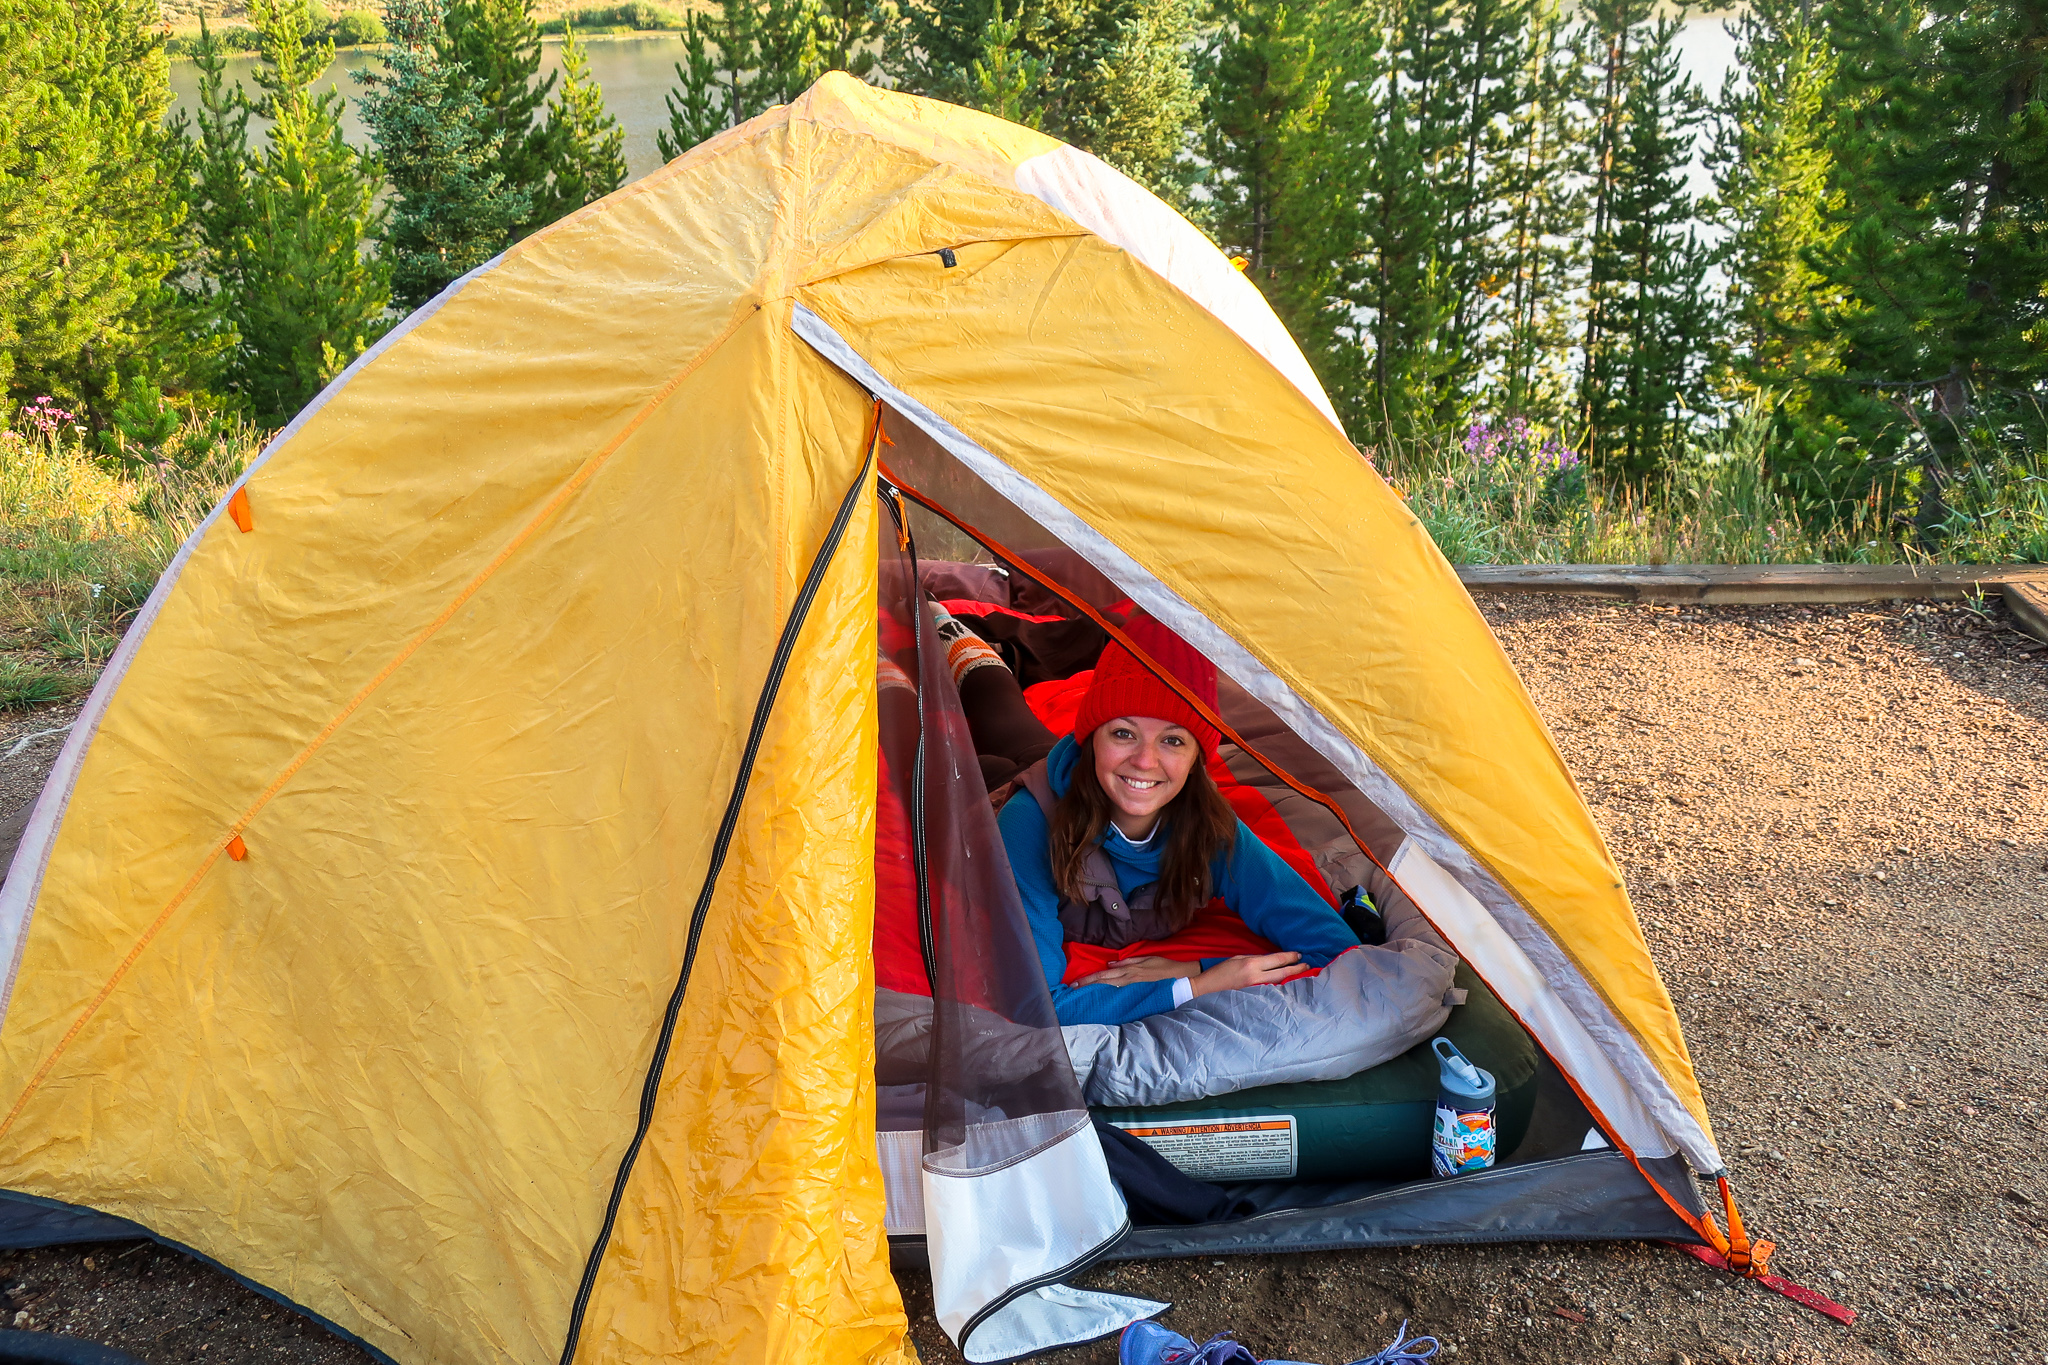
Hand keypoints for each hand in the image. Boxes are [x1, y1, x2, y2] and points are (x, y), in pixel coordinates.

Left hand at [1073, 956, 1199, 987]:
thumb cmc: (1164, 966)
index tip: (1076, 982)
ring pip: (1110, 987)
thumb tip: (1110, 963)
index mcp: (1129, 969)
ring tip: (1081, 991)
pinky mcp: (1138, 991)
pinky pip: (1120, 992)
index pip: (1104, 974)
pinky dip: (1108, 993)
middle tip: (1072, 988)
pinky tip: (1100, 996)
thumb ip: (1127, 961)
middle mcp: (1129, 978)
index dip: (1090, 978)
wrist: (1181, 977)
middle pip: (1104, 981)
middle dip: (1087, 985)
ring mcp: (1133, 985)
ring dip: (1095, 989)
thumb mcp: (1146, 958)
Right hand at [1189, 952, 1302, 997]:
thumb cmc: (1221, 971)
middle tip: (1308, 966)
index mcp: (1252, 964)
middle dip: (1296, 969)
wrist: (1207, 988)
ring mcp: (1255, 989)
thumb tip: (1271, 960)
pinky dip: (1280, 987)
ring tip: (1302, 975)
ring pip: (1279, 983)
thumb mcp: (1238, 958)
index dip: (1290, 957)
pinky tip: (1287, 986)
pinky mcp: (1254, 998)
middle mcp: (1256, 977)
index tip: (1299, 955)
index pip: (1277, 960)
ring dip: (1291, 978)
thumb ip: (1255, 959)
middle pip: (1282, 973)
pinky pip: (1271, 991)